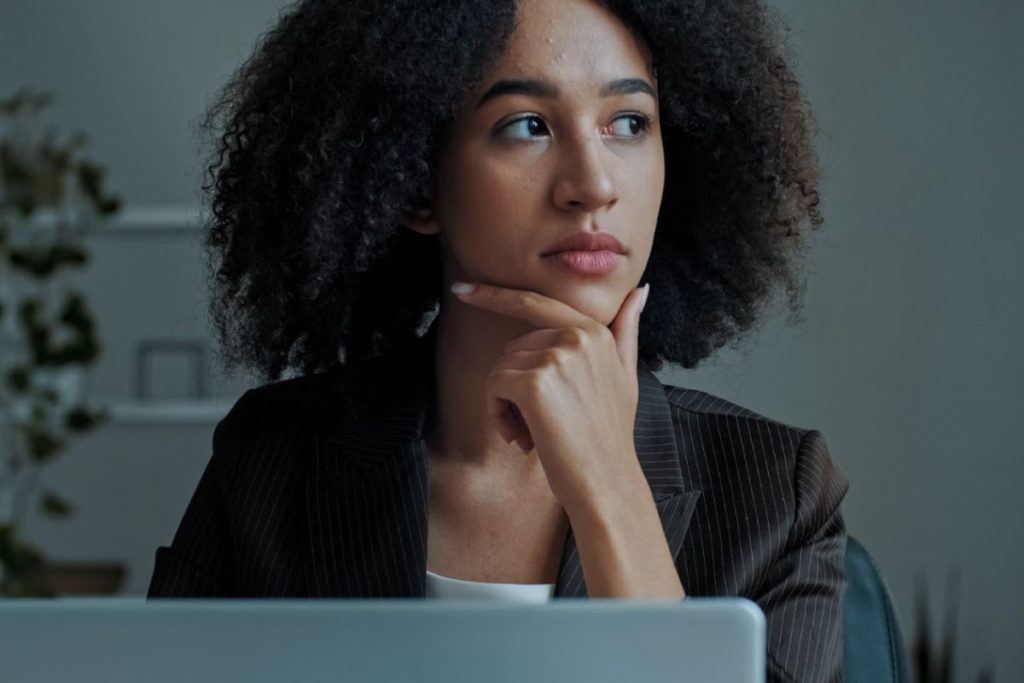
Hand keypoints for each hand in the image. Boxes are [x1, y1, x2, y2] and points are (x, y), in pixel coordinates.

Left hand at [450, 280, 649, 512]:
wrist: (607, 482)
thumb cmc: (610, 436)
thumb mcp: (625, 375)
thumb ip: (626, 330)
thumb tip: (641, 289)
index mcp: (594, 331)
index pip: (535, 301)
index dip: (494, 294)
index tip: (462, 290)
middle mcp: (576, 336)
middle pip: (513, 347)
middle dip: (515, 384)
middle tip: (535, 424)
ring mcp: (556, 357)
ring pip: (502, 368)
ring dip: (505, 405)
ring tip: (531, 434)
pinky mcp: (534, 383)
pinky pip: (494, 386)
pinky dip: (497, 414)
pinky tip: (521, 437)